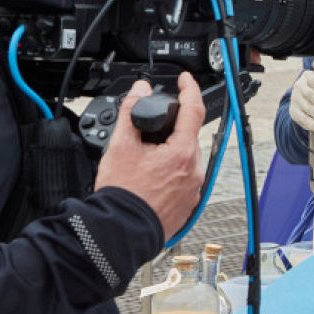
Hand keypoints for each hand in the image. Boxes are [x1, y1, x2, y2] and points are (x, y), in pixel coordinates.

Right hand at [94, 73, 207, 240]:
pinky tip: (151, 179)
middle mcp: (194, 170)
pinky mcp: (189, 203)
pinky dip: (171, 172)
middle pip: (187, 136)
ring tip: (145, 161)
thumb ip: (130, 112)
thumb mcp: (120, 146)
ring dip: (170, 152)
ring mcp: (194, 189)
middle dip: (171, 129)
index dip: (189, 89)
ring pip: (185, 158)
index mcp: (182, 152)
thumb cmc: (121, 195)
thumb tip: (139, 91)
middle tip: (148, 132)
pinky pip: (184, 178)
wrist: (119, 232)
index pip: (194, 109)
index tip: (184, 80)